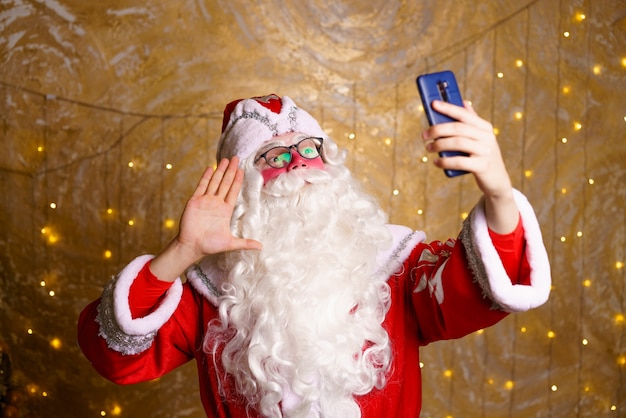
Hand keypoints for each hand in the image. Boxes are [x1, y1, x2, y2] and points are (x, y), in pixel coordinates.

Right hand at [151, 157, 261, 281]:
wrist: (191, 246)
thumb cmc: (209, 246)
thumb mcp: (230, 243)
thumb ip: (245, 243)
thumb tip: (261, 247)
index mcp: (225, 210)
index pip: (233, 191)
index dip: (238, 180)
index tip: (242, 170)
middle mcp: (216, 203)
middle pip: (225, 183)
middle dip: (231, 171)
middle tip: (236, 158)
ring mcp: (205, 201)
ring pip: (214, 182)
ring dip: (220, 171)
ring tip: (225, 159)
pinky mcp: (195, 201)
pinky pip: (201, 186)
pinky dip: (206, 177)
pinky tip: (210, 168)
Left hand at [422, 100, 517, 232]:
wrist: (497, 180)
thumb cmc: (482, 156)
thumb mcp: (480, 138)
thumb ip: (472, 121)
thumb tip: (464, 102)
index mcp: (485, 127)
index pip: (464, 114)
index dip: (448, 108)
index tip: (433, 104)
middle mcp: (487, 137)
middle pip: (458, 128)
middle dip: (438, 129)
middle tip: (425, 135)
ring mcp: (486, 151)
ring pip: (458, 143)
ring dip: (439, 145)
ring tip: (429, 148)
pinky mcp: (482, 166)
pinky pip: (459, 161)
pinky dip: (445, 161)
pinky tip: (436, 162)